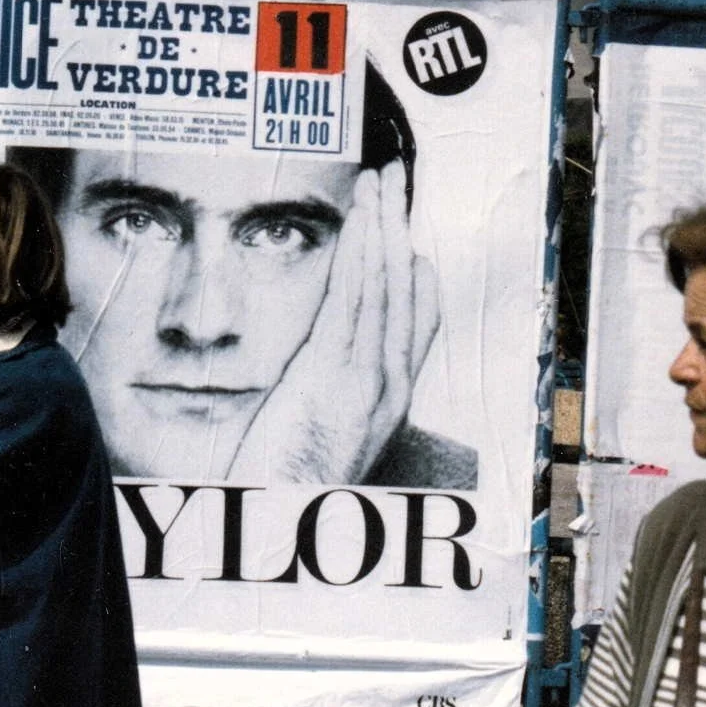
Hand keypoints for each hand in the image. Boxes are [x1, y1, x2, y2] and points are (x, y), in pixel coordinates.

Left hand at [225, 161, 440, 483]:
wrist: (287, 527)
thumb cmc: (297, 489)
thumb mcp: (329, 437)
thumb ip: (335, 393)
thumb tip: (329, 359)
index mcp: (391, 396)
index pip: (418, 316)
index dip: (413, 264)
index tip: (405, 227)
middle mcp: (390, 383)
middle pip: (405, 287)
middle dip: (399, 227)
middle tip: (393, 178)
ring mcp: (366, 378)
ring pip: (383, 286)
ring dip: (380, 227)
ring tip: (377, 183)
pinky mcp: (334, 374)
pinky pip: (353, 302)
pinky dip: (360, 257)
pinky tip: (360, 224)